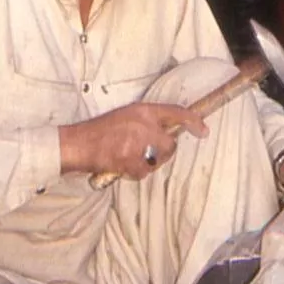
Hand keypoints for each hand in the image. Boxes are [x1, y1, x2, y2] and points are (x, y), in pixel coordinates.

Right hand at [59, 102, 208, 181]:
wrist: (79, 143)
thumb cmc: (101, 130)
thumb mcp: (126, 115)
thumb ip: (147, 121)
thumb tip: (167, 133)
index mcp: (143, 110)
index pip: (175, 112)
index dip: (193, 121)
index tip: (203, 130)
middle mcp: (143, 124)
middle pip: (170, 145)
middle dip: (163, 152)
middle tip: (147, 152)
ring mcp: (138, 143)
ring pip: (158, 160)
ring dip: (148, 163)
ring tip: (129, 156)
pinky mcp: (130, 160)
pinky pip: (144, 172)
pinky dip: (136, 172)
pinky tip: (123, 165)